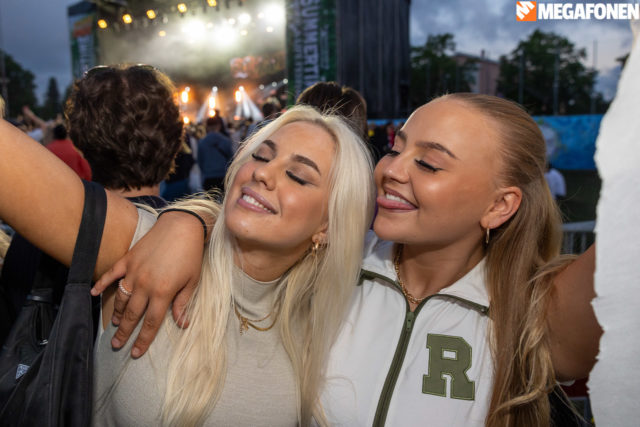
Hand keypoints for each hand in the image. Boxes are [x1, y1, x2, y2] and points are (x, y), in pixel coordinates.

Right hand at [92, 211, 205, 357]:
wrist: (182, 227)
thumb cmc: (191, 255)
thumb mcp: (192, 281)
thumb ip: (183, 303)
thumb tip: (182, 324)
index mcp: (163, 292)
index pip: (151, 322)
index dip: (143, 339)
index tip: (135, 352)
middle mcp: (145, 284)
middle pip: (132, 315)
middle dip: (124, 332)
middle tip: (116, 345)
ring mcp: (134, 271)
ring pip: (121, 298)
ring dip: (116, 313)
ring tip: (113, 325)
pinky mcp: (128, 259)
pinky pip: (111, 274)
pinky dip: (101, 284)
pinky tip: (93, 294)